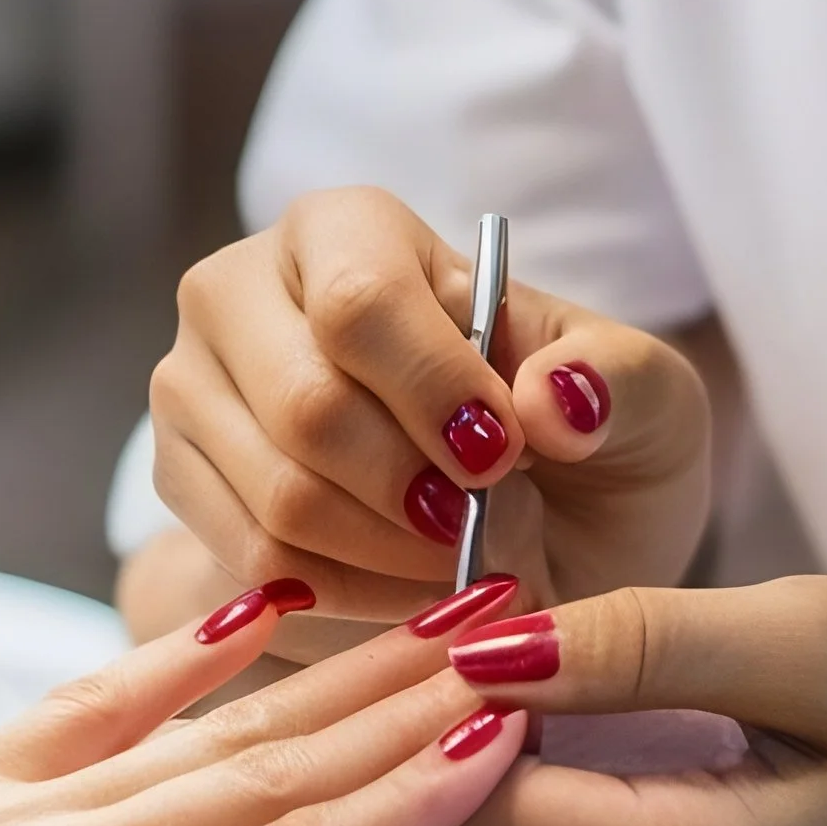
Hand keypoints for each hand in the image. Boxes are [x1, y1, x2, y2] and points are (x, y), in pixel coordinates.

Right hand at [148, 187, 711, 653]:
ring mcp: (193, 386)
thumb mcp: (646, 404)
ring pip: (279, 499)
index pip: (360, 302)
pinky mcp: (180, 480)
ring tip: (462, 557)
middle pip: (307, 408)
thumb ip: (619, 385)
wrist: (517, 530)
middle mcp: (243, 289)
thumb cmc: (579, 448)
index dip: (436, 395)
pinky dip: (352, 597)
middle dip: (419, 494)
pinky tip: (406, 585)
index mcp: (348, 227)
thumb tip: (552, 401)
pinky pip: (256, 565)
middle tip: (486, 524)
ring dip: (395, 558)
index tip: (505, 456)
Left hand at [409, 577, 826, 825]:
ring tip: (447, 632)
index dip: (419, 711)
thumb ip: (639, 648)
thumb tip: (486, 652)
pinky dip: (492, 764)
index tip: (419, 608)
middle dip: (413, 731)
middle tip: (419, 610)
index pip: (472, 813)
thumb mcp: (806, 640)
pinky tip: (499, 680)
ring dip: (445, 745)